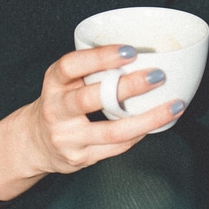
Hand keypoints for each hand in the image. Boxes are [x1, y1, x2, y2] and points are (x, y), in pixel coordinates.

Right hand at [19, 44, 184, 175]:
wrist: (34, 143)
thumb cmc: (60, 103)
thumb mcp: (65, 81)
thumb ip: (91, 70)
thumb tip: (141, 54)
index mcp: (53, 83)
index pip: (71, 65)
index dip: (100, 57)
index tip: (130, 50)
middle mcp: (56, 110)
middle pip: (91, 98)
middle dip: (128, 87)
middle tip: (158, 76)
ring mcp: (67, 137)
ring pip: (112, 131)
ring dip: (148, 118)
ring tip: (173, 106)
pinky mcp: (80, 158)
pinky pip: (117, 146)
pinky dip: (140, 133)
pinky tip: (156, 123)